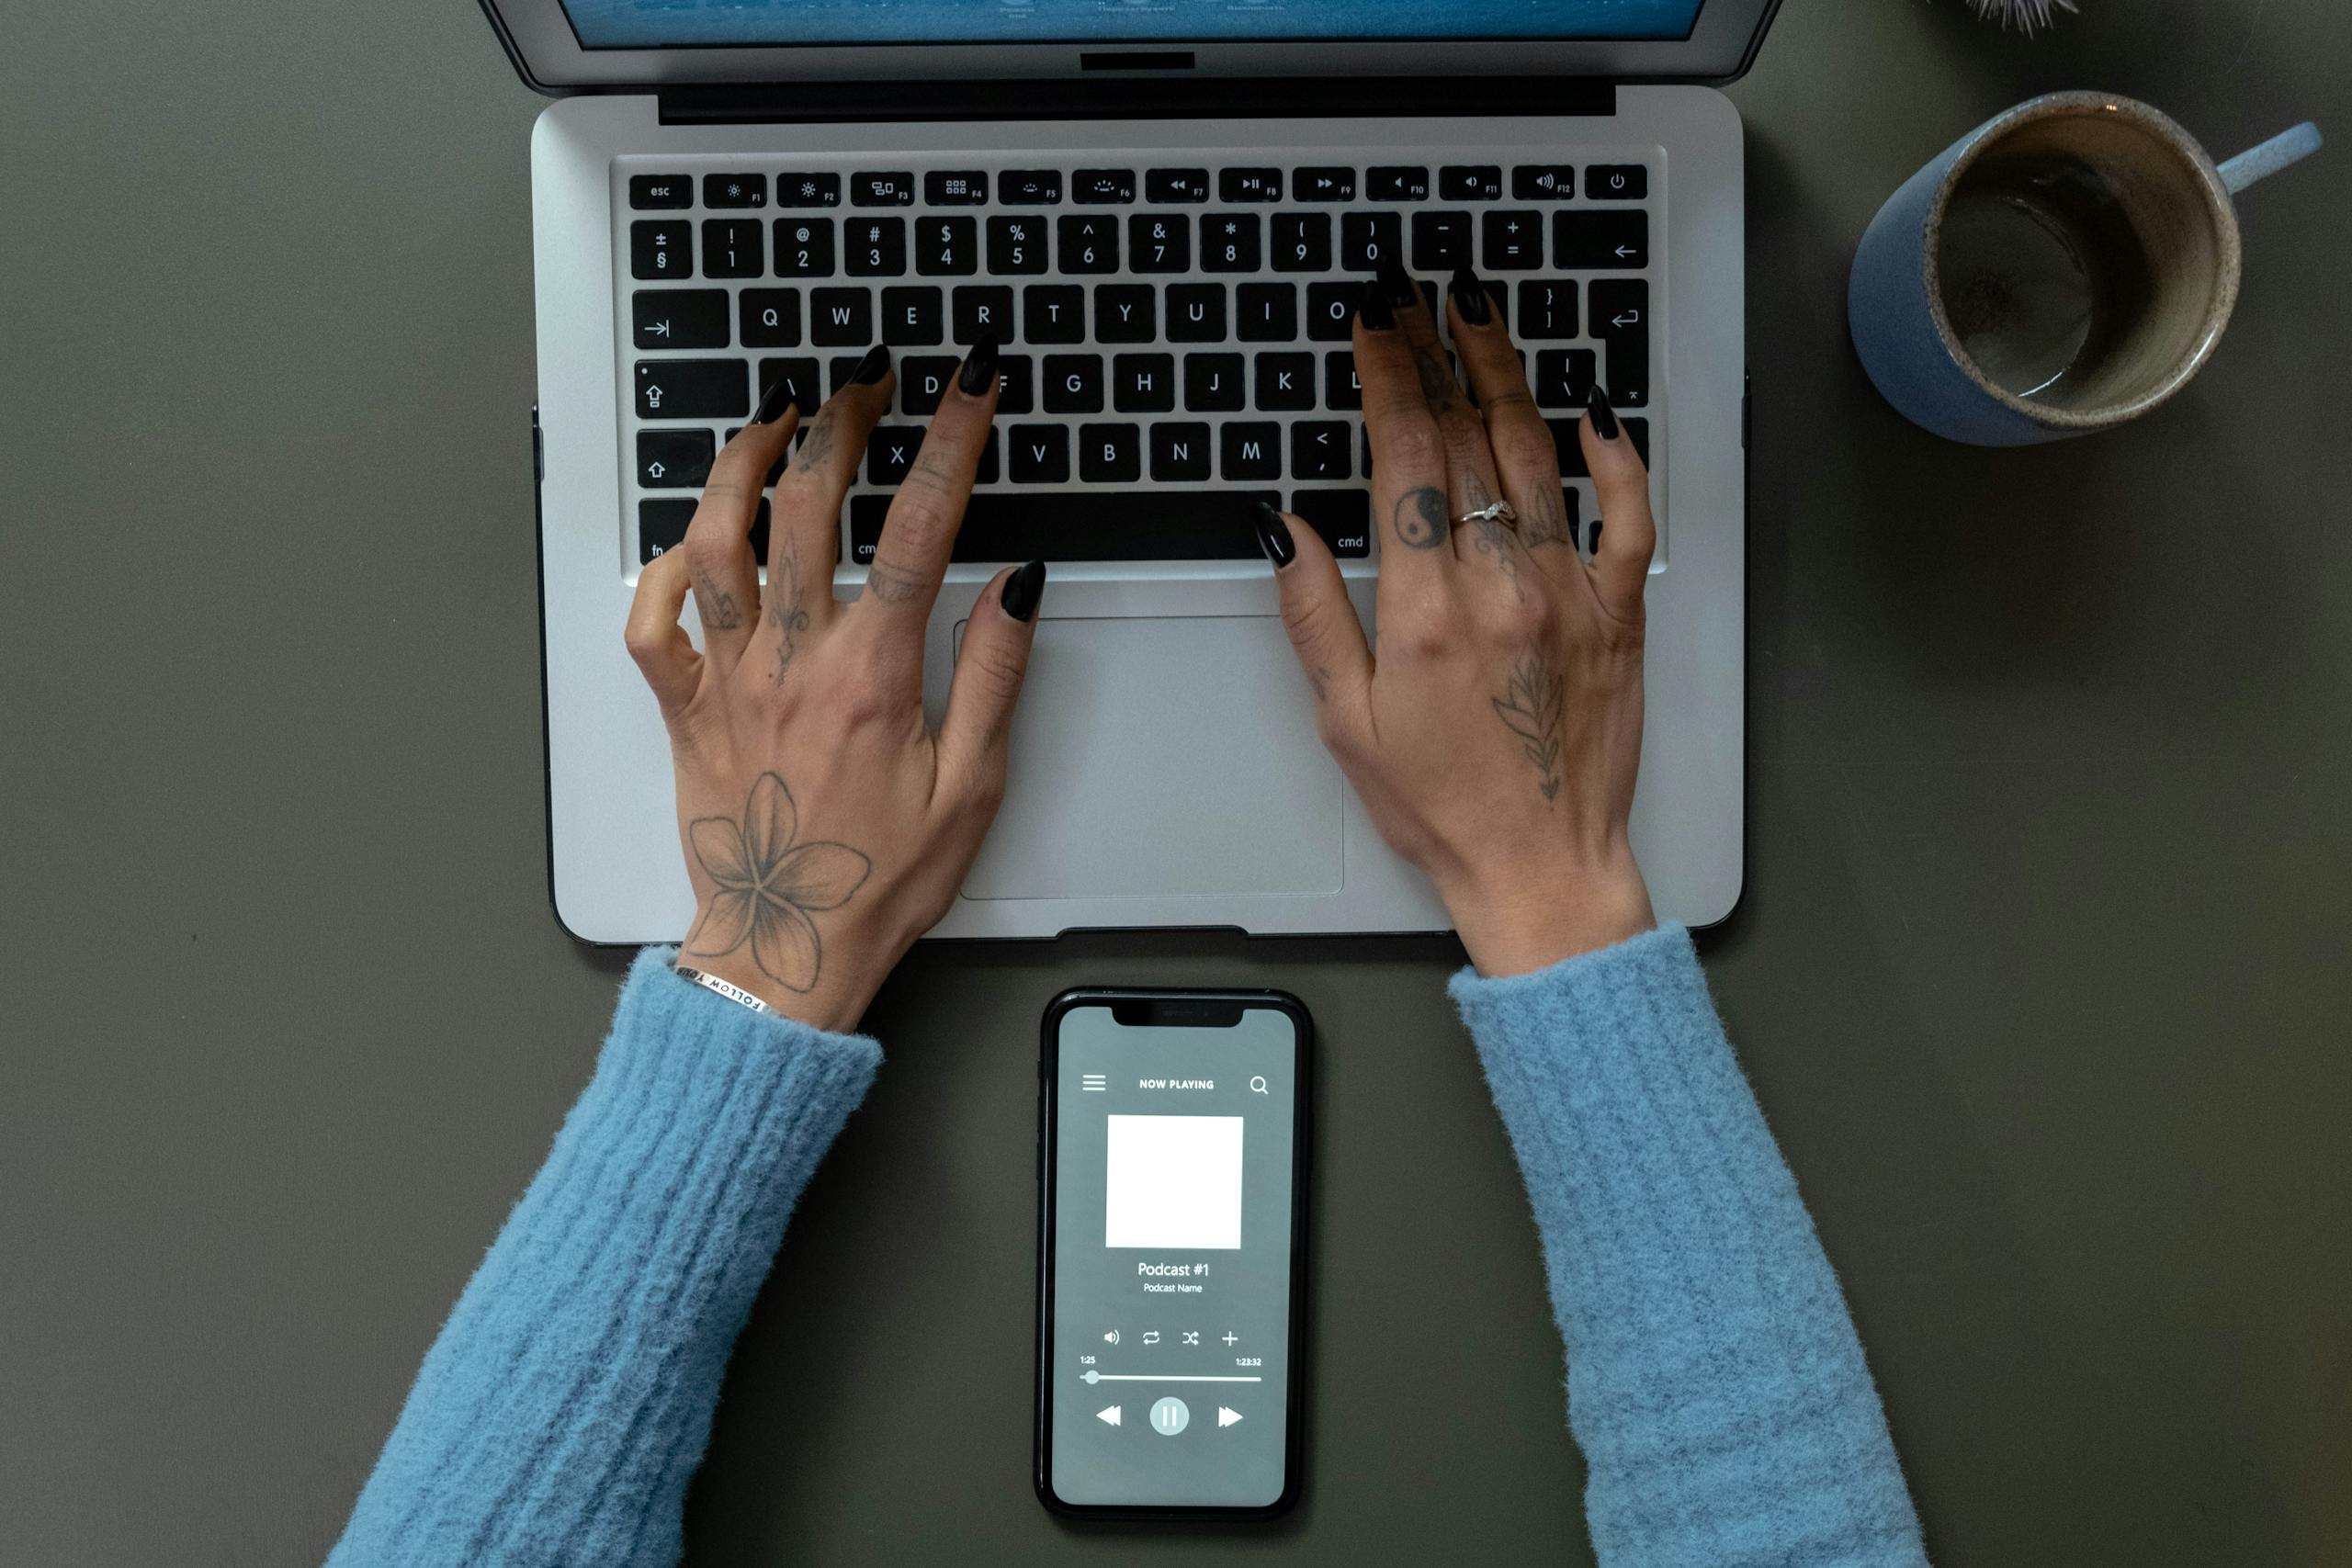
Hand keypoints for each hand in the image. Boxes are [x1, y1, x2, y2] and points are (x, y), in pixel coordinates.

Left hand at [625, 340, 1045, 1031]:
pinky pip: (652, 624)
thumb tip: (1016, 583)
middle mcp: (795, 662)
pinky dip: (662, 572)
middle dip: (842, 423)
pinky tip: (690, 542)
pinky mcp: (684, 710)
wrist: (786, 954)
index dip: (951, 441)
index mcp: (875, 677)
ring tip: (772, 417)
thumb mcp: (972, 788)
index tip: (970, 385)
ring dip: (742, 465)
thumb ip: (992, 675)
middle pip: (811, 506)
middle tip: (865, 382)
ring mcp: (730, 680)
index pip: (924, 529)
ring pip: (717, 541)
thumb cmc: (879, 882)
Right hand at [1259, 265, 1656, 976]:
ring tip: (1483, 315)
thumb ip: (1313, 614)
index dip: (1387, 373)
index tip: (1373, 322)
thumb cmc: (1440, 806)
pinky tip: (1594, 413)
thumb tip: (1282, 525)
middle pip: (1471, 436)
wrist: (1542, 866)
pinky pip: (1629, 518)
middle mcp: (1501, 587)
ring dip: (1509, 375)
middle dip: (1438, 350)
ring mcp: (1570, 594)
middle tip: (1419, 290)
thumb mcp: (1345, 720)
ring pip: (1540, 457)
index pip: (1405, 455)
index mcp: (1424, 611)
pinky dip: (1616, 458)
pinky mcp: (1621, 615)